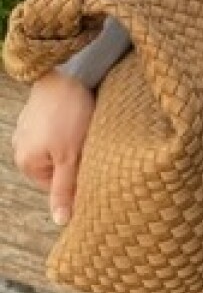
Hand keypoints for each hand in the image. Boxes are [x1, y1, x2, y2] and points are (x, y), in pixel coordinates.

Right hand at [11, 70, 95, 226]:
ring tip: (84, 126)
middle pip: (56, 165)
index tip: (91, 161)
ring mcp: (27, 127)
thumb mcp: (71, 156)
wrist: (67, 70)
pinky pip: (55, 128)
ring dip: (73, 141)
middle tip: (89, 142)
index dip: (77, 176)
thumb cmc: (70, 114)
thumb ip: (65, 189)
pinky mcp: (38, 111)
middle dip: (74, 158)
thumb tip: (61, 221)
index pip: (56, 185)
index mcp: (26, 162)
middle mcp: (21, 147)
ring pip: (57, 146)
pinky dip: (69, 125)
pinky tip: (79, 114)